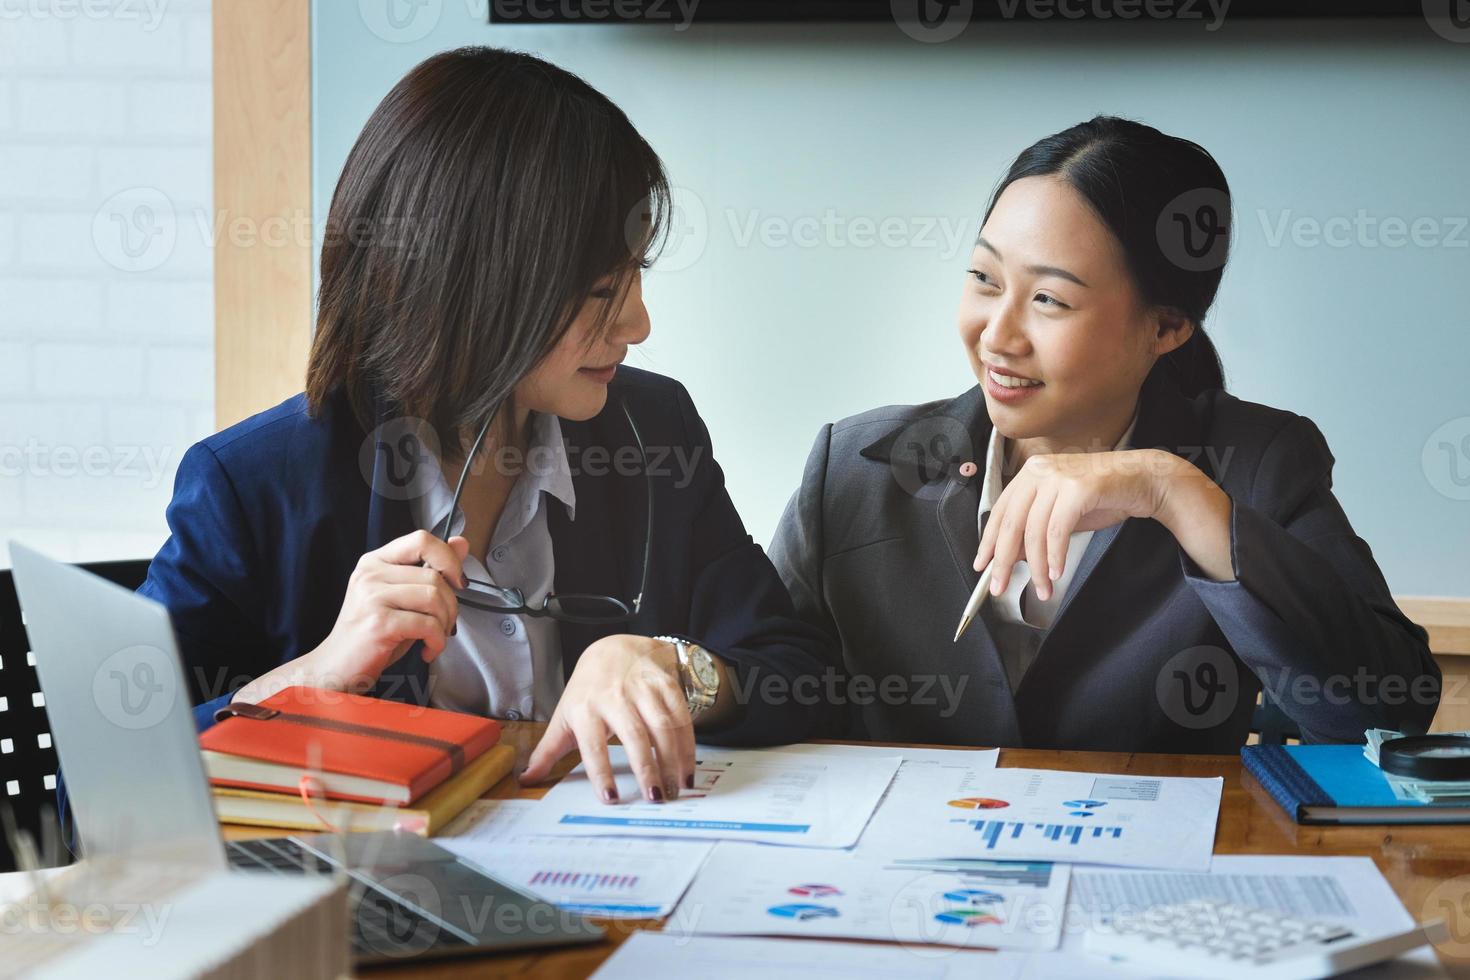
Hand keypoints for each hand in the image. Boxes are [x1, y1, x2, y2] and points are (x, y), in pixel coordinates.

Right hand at [233, 530, 469, 702]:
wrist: (337, 667)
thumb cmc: (374, 633)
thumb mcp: (403, 597)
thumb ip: (430, 568)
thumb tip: (462, 542)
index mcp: (376, 561)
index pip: (422, 539)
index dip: (448, 558)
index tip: (456, 582)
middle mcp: (371, 573)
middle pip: (434, 576)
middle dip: (451, 605)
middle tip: (444, 625)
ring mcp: (371, 597)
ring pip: (433, 598)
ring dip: (445, 624)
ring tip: (434, 638)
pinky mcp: (378, 623)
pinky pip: (427, 625)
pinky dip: (437, 641)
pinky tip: (428, 650)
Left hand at [521, 635, 694, 804]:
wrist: (614, 646)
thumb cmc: (587, 689)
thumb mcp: (564, 716)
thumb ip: (547, 751)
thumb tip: (526, 779)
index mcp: (585, 708)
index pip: (592, 745)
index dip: (601, 772)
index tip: (611, 799)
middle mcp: (614, 696)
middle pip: (633, 735)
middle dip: (646, 768)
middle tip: (654, 798)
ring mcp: (642, 688)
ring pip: (662, 725)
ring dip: (673, 759)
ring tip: (677, 788)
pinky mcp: (665, 683)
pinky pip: (681, 715)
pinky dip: (688, 743)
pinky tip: (688, 767)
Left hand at [974, 448, 1181, 600]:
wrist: (1145, 479)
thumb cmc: (1103, 497)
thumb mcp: (1060, 514)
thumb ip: (1035, 531)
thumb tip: (1011, 558)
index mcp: (1030, 474)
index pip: (1000, 511)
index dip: (989, 541)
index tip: (982, 565)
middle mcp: (1039, 471)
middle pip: (1011, 523)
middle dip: (1004, 560)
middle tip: (998, 586)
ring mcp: (1058, 477)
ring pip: (1034, 531)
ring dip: (1037, 566)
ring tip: (1041, 588)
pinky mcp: (1077, 488)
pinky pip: (1057, 530)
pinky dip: (1055, 555)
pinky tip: (1057, 572)